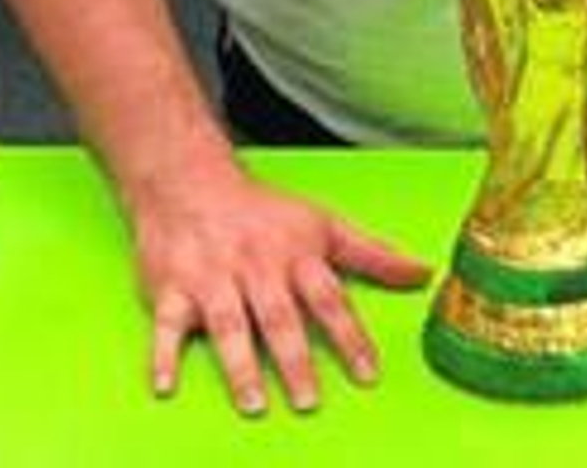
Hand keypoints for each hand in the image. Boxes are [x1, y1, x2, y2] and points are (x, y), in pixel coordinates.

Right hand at [131, 163, 430, 415]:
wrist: (190, 182)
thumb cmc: (263, 213)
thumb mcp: (323, 225)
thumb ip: (372, 255)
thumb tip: (423, 273)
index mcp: (295, 255)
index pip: (330, 298)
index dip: (351, 336)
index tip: (368, 374)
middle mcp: (256, 267)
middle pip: (279, 315)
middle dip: (295, 358)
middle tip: (309, 400)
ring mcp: (212, 278)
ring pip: (229, 323)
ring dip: (240, 365)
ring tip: (254, 404)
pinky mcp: (170, 289)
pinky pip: (166, 325)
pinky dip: (163, 355)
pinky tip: (165, 386)